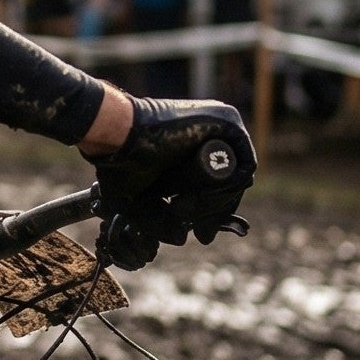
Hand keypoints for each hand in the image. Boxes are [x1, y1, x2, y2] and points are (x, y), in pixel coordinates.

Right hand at [91, 97, 255, 269]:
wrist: (117, 137)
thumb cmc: (121, 165)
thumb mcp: (140, 203)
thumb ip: (161, 222)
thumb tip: (182, 239)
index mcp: (192, 147)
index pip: (220, 186)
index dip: (212, 213)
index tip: (203, 235)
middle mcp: (210, 133)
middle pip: (232, 184)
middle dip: (215, 213)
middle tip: (201, 232)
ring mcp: (221, 124)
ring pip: (238, 179)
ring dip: (213, 203)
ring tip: (180, 207)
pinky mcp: (227, 120)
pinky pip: (242, 165)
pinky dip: (225, 188)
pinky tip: (197, 197)